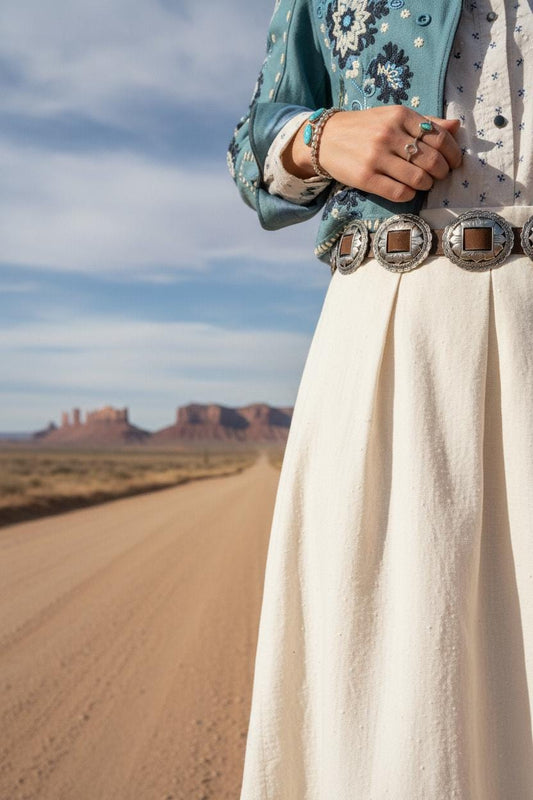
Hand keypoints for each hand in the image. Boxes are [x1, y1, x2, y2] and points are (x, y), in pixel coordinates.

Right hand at [284, 105, 462, 202]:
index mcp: (400, 115)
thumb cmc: (366, 128)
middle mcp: (388, 134)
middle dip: (442, 172)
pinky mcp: (365, 177)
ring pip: (417, 178)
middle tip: (440, 175)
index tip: (454, 162)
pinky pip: (399, 192)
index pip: (439, 137)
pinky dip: (410, 194)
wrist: (326, 139)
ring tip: (424, 183)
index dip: (453, 153)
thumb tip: (456, 126)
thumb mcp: (394, 117)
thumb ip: (425, 122)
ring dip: (427, 184)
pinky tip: (409, 191)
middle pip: (431, 160)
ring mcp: (376, 157)